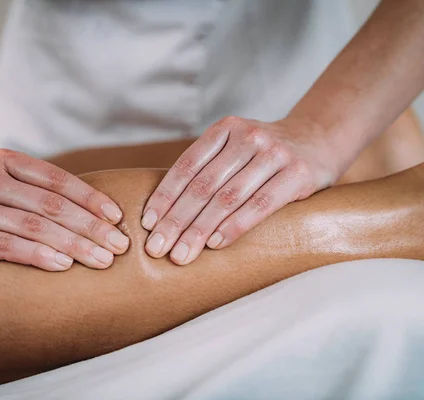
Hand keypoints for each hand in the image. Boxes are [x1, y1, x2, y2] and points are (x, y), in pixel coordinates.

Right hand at [0, 149, 128, 270]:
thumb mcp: (7, 180)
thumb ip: (40, 190)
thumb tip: (99, 214)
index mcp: (6, 161)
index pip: (57, 180)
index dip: (90, 198)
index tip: (117, 218)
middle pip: (50, 205)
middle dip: (90, 227)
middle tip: (119, 245)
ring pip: (32, 227)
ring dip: (73, 245)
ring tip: (102, 259)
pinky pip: (6, 247)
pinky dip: (38, 256)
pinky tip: (63, 265)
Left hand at [142, 116, 340, 264]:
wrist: (320, 138)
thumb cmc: (265, 154)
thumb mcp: (235, 148)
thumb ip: (208, 169)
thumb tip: (165, 212)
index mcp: (225, 130)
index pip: (186, 166)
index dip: (165, 196)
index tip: (148, 223)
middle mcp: (247, 137)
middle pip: (203, 185)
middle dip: (176, 220)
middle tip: (157, 247)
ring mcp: (274, 153)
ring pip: (227, 198)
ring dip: (200, 230)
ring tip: (181, 254)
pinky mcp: (297, 173)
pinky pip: (260, 205)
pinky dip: (235, 226)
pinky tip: (216, 244)